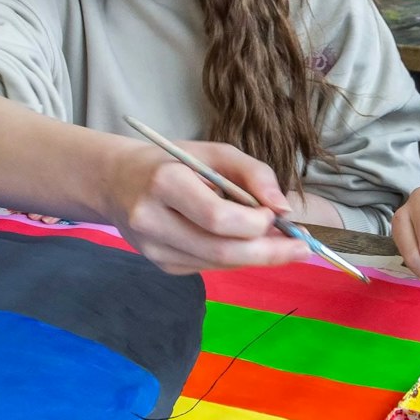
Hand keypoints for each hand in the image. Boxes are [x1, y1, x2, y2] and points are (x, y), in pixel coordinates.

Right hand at [103, 140, 311, 274]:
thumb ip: (253, 174)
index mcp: (164, 183)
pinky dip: (234, 257)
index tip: (279, 215)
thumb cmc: (173, 161)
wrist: (116, 181)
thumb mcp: (214, 152)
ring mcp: (153, 250)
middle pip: (221, 251)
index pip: (217, 218)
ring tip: (278, 241)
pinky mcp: (160, 265)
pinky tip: (241, 243)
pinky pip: (209, 267)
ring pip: (218, 265)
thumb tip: (284, 209)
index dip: (256, 223)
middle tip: (302, 248)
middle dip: (268, 252)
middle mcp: (152, 221)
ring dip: (255, 256)